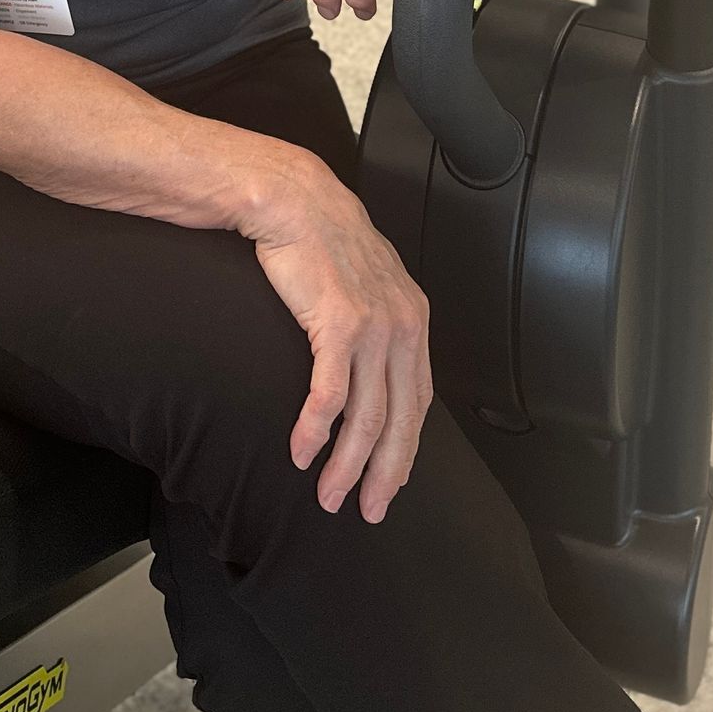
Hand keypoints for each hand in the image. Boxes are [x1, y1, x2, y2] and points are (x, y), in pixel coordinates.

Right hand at [242, 157, 432, 523]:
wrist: (294, 200)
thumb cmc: (322, 242)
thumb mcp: (368, 284)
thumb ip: (377, 325)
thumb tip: (372, 368)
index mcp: (414, 321)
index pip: (419, 403)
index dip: (406, 451)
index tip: (389, 484)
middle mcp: (403, 327)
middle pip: (400, 421)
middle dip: (384, 474)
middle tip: (367, 511)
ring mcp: (374, 327)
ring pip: (367, 417)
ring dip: (346, 464)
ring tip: (328, 496)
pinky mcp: (338, 324)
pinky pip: (330, 393)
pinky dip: (316, 430)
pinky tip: (302, 453)